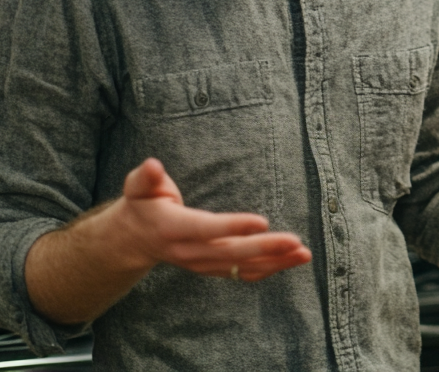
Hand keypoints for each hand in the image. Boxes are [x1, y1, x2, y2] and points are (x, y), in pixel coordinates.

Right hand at [110, 158, 311, 281]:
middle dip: (265, 248)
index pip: (206, 229)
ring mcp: (202, 264)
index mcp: (173, 228)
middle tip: (295, 241)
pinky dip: (270, 269)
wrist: (135, 241)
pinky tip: (293, 261)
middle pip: (231, 253)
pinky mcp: (213, 268)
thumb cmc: (142, 205)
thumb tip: (153, 165)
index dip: (233, 226)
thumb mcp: (137, 187)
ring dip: (275, 262)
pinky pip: (243, 274)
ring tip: (304, 254)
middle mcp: (190, 251)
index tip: (262, 221)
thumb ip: (145, 178)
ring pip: (242, 268)